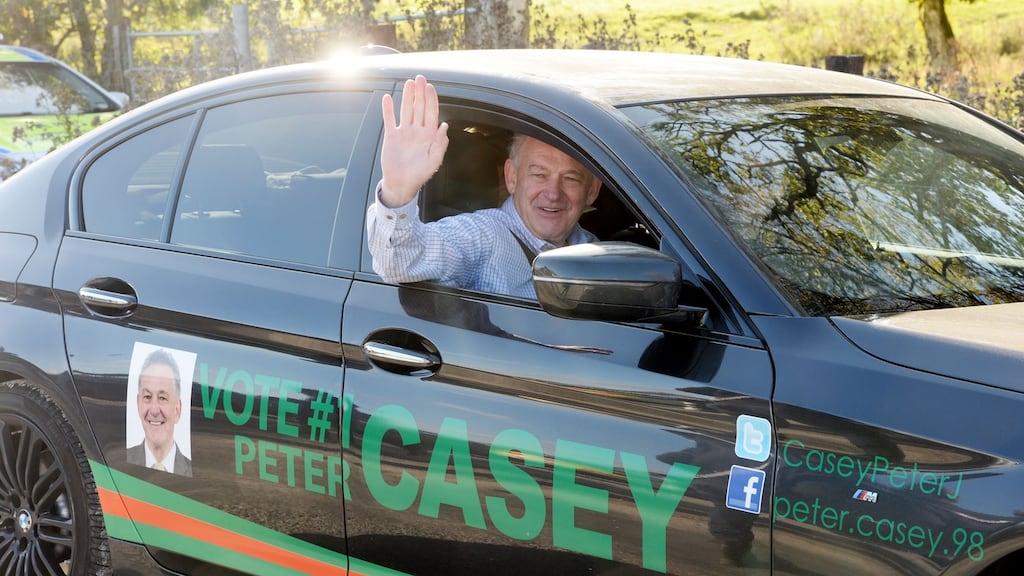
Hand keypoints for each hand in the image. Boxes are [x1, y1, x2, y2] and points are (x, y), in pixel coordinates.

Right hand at [379, 75, 448, 206]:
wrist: (401, 184)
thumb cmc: (420, 174)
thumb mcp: (434, 161)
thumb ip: (440, 143)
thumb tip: (445, 126)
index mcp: (429, 136)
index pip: (431, 113)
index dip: (431, 99)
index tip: (430, 87)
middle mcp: (417, 131)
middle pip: (419, 107)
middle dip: (420, 93)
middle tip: (420, 78)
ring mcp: (404, 132)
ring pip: (406, 110)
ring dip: (407, 97)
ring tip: (408, 83)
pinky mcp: (391, 136)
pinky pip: (389, 120)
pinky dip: (388, 109)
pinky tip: (388, 98)